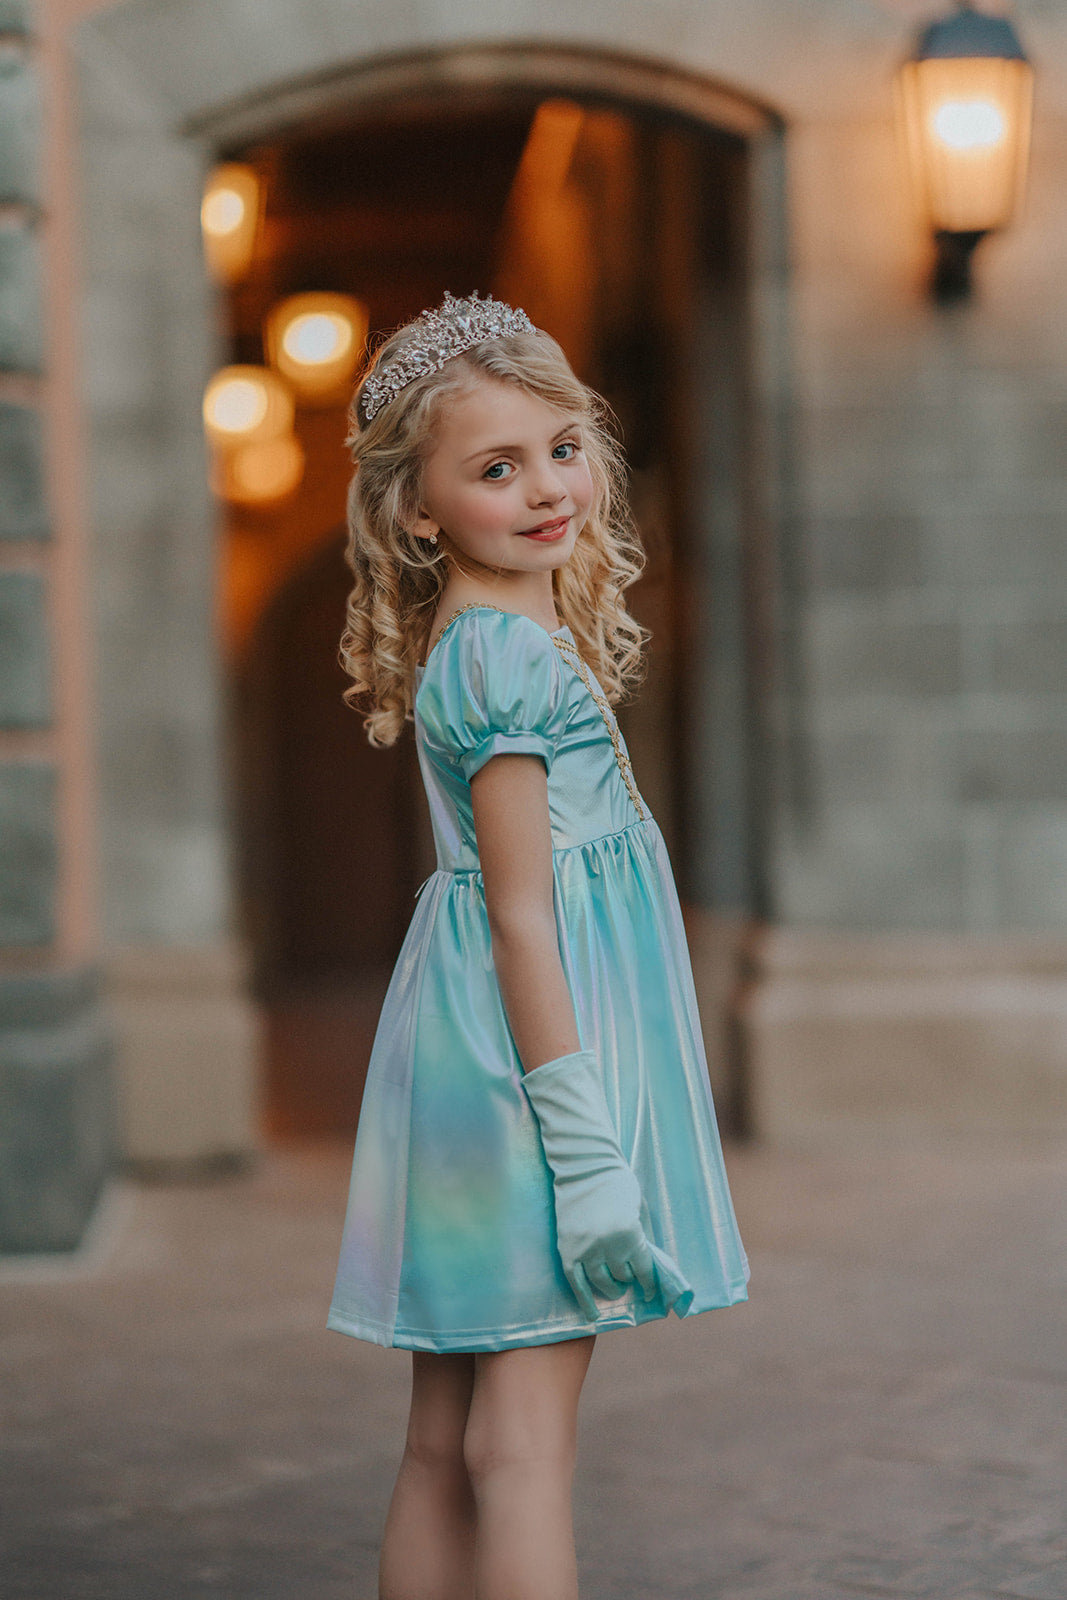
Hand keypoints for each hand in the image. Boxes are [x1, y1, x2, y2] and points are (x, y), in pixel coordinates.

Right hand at [521, 1050, 692, 1320]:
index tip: (649, 1292)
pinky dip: (584, 1300)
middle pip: (622, 1277)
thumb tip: (643, 1262)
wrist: (583, 1166)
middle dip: (628, 1280)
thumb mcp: (637, 1209)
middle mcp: (608, 1245)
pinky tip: (592, 1314)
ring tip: (614, 1289)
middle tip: (629, 1281)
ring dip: (610, 1289)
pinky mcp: (567, 1249)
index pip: (643, 1270)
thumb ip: (639, 1236)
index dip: (648, 1284)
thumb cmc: (616, 1182)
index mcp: (630, 1234)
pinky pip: (575, 1282)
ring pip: (600, 1283)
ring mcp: (585, 1249)